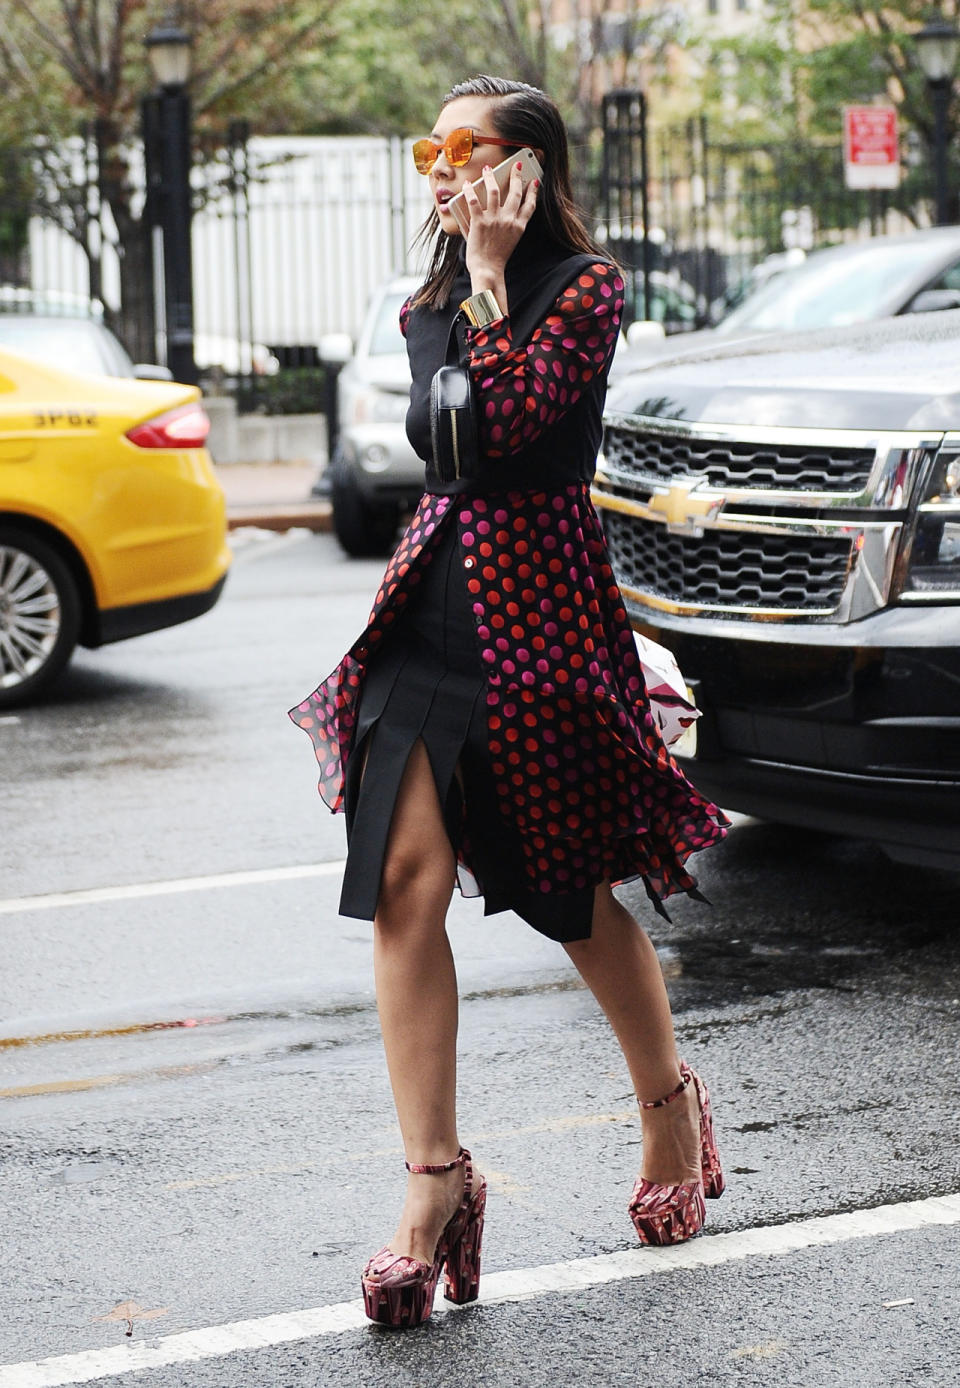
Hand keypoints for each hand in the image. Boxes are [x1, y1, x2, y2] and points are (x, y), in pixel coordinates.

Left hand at [460, 160, 538, 288]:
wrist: (488, 271)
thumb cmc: (496, 260)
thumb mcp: (510, 242)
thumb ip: (509, 227)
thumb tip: (502, 213)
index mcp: (518, 227)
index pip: (530, 205)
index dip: (533, 191)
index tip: (534, 182)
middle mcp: (509, 220)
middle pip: (515, 193)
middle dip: (516, 176)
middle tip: (516, 166)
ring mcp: (494, 220)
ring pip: (495, 191)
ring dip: (491, 177)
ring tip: (488, 169)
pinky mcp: (479, 222)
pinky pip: (473, 200)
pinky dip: (469, 190)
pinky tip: (468, 184)